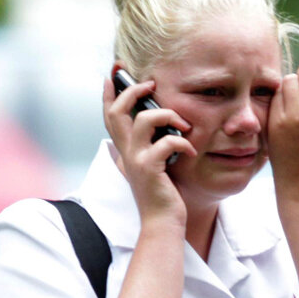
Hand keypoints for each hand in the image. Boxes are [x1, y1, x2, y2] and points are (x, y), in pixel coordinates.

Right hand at [101, 76, 193, 223]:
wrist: (163, 222)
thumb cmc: (163, 194)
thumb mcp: (153, 165)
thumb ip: (151, 146)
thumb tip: (161, 124)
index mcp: (126, 151)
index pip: (109, 117)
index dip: (108, 95)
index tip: (111, 75)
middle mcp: (126, 153)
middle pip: (117, 111)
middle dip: (132, 91)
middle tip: (151, 84)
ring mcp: (136, 160)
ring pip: (144, 119)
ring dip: (168, 115)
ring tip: (183, 125)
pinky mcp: (150, 168)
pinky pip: (167, 141)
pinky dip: (183, 142)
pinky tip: (190, 152)